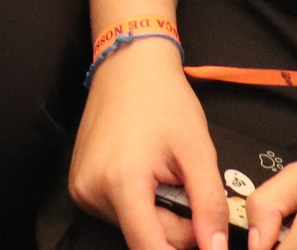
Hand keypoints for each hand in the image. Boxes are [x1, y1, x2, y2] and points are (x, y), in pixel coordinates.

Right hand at [69, 38, 228, 249]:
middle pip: (147, 238)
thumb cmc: (162, 98)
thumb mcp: (197, 150)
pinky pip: (120, 213)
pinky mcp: (81, 187)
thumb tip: (215, 246)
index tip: (204, 246)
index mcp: (121, 181)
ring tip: (165, 173)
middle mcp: (93, 191)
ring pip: (136, 227)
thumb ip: (209, 204)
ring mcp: (83, 190)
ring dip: (159, 214)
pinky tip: (147, 174)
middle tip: (188, 186)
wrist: (130, 66)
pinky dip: (142, 204)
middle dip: (178, 225)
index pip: (149, 248)